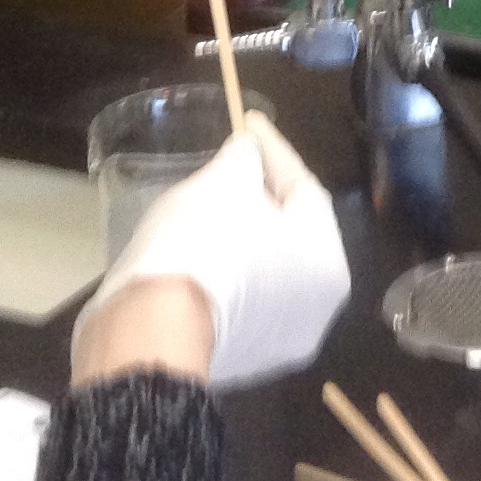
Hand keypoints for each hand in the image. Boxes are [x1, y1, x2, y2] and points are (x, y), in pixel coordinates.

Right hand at [74, 112, 350, 389]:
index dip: (273, 150)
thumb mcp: (225, 181)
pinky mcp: (243, 358)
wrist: (152, 329)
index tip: (247, 122)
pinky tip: (202, 250)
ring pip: (268, 268)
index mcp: (328, 263)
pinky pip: (243, 298)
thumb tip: (250, 153)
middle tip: (235, 163)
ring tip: (214, 203)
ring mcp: (282, 341)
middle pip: (292, 233)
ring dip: (246, 235)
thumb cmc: (203, 243)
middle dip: (263, 194)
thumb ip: (247, 158)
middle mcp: (319, 308)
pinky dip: (229, 270)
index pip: (304, 188)